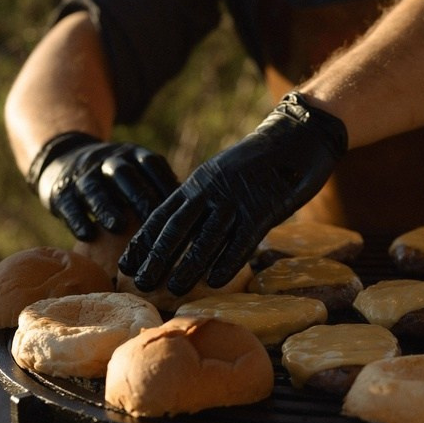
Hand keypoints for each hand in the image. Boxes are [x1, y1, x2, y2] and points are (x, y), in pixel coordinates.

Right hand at [26, 131, 178, 240]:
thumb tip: (201, 214)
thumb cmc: (117, 178)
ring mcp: (83, 174)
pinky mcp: (60, 191)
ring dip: (106, 206)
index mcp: (132, 155)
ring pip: (93, 187)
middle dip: (139, 195)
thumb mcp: (138, 171)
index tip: (182, 208)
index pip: (151, 165)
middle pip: (124, 174)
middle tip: (154, 219)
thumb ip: (162, 187)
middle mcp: (108, 160)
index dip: (166, 183)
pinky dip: (77, 219)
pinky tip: (88, 235)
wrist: (63, 161)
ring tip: (117, 226)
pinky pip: (68, 203)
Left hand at [120, 92, 347, 294]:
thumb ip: (208, 199)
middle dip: (156, 257)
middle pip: (176, 229)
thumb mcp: (225, 175)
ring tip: (172, 289)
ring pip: (205, 238)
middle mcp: (212, 191)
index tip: (125, 264)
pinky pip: (241, 241)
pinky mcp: (263, 209)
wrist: (298, 133)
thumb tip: (193, 229)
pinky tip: (214, 282)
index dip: (142, 242)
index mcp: (199, 182)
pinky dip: (226, 262)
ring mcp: (236, 200)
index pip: (162, 215)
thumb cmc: (263, 160)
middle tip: (139, 283)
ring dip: (187, 266)